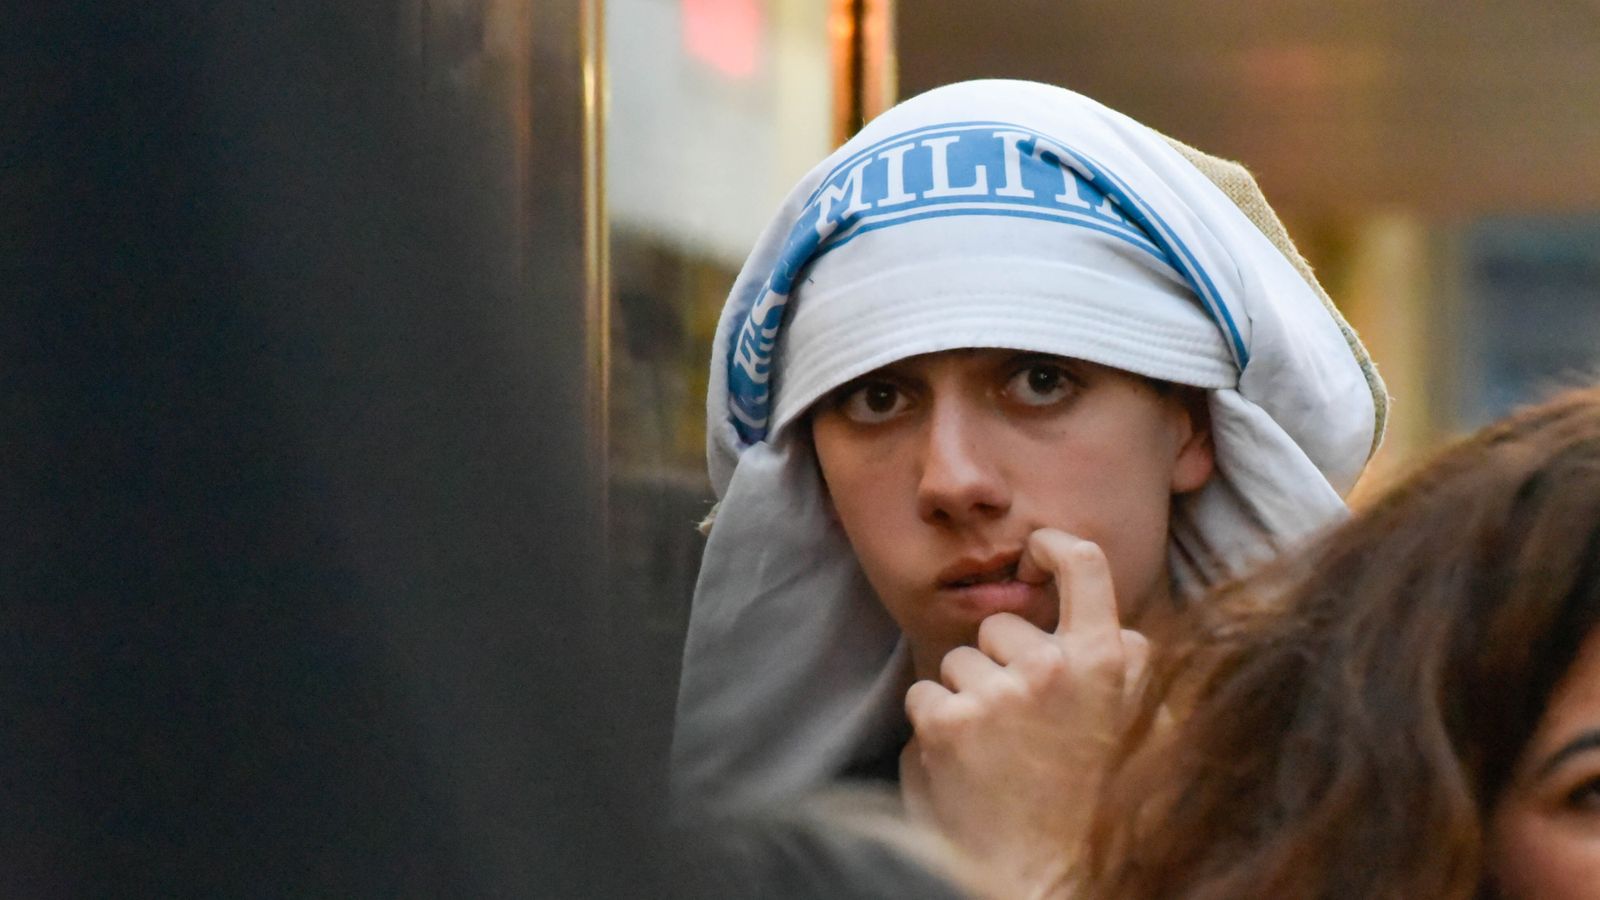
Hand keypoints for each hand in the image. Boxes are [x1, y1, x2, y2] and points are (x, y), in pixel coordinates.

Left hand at [901, 530, 1150, 898]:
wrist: (1059, 883)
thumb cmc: (1101, 813)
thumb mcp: (1148, 732)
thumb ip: (1129, 673)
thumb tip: (1112, 632)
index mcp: (1110, 663)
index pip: (1085, 567)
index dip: (1055, 547)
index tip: (1036, 549)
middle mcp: (1052, 668)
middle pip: (1002, 627)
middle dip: (1003, 663)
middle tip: (1023, 723)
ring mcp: (998, 694)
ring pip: (958, 661)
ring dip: (969, 696)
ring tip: (996, 752)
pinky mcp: (949, 725)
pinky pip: (924, 695)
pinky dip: (935, 724)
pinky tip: (963, 763)